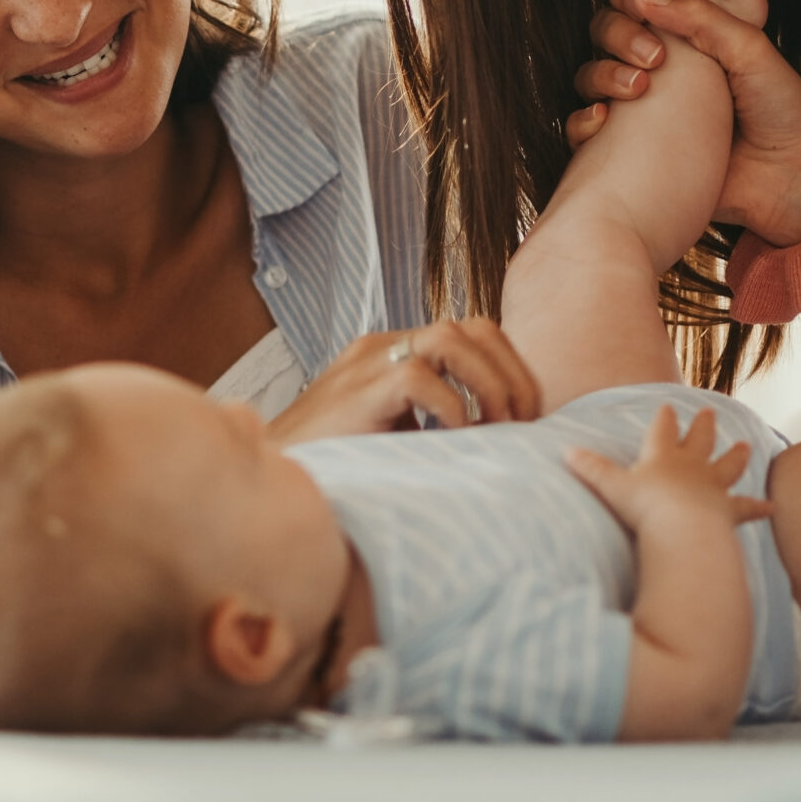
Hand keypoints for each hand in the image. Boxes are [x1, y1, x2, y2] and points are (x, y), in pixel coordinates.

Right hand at [267, 319, 541, 442]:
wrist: (276, 475)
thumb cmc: (337, 465)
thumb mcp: (396, 436)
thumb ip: (436, 425)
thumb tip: (500, 442)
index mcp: (394, 353)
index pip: (471, 334)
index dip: (509, 367)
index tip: (525, 415)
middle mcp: (383, 347)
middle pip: (471, 326)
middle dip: (510, 372)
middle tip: (522, 422)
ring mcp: (368, 363)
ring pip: (450, 336)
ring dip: (488, 383)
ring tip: (496, 427)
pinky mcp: (358, 389)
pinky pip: (418, 376)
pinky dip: (450, 408)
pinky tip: (455, 439)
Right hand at [565, 404, 771, 535]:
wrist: (681, 530)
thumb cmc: (644, 508)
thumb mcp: (611, 486)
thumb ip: (591, 469)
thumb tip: (566, 450)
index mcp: (662, 457)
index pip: (663, 430)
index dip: (665, 418)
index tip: (669, 405)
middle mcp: (691, 466)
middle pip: (699, 440)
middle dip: (703, 426)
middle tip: (710, 411)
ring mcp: (713, 487)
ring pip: (727, 466)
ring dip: (735, 455)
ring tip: (745, 445)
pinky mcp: (728, 511)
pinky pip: (746, 508)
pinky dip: (759, 507)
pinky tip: (772, 506)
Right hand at [567, 0, 800, 247]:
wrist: (796, 182)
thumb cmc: (783, 112)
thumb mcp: (752, 51)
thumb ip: (703, 17)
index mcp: (687, 39)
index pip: (636, 3)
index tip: (637, 3)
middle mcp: (659, 70)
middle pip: (605, 34)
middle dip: (616, 34)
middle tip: (652, 57)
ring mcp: (642, 112)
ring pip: (590, 78)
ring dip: (600, 74)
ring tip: (636, 90)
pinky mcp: (632, 153)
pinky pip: (585, 134)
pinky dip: (582, 124)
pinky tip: (604, 122)